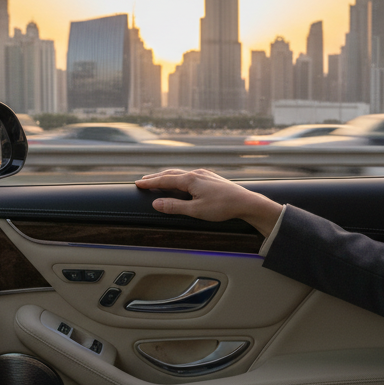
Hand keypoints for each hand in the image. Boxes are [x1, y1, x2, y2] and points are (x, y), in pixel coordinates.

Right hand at [134, 168, 283, 235]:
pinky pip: (189, 175)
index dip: (150, 182)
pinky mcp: (211, 178)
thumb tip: (156, 203)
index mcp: (190, 179)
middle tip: (143, 180)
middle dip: (156, 177)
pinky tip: (180, 181)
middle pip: (171, 174)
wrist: (245, 202)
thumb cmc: (222, 207)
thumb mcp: (195, 210)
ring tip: (158, 179)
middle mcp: (196, 173)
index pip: (164, 180)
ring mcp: (204, 174)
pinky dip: (178, 177)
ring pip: (181, 173)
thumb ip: (174, 207)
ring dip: (167, 176)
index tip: (137, 183)